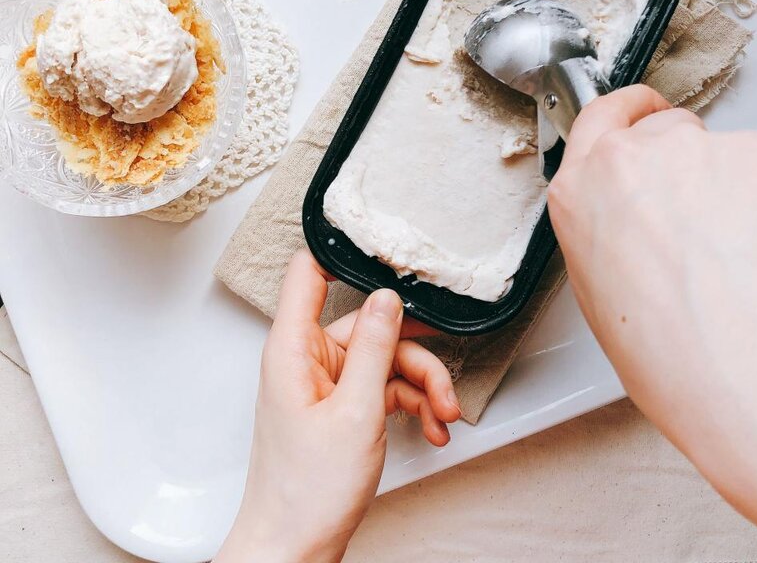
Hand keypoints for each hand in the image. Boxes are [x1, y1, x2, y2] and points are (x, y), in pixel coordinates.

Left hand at [215, 250, 460, 562]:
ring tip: (442, 419)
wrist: (294, 548)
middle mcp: (308, 359)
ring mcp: (325, 384)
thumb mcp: (355, 412)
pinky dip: (410, 406)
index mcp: (294, 348)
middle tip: (442, 389)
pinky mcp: (340, 406)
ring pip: (384, 362)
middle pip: (371, 328)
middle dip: (414, 359)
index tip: (384, 244)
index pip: (308, 274)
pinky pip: (382, 389)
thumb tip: (387, 299)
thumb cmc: (306, 492)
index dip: (341, 252)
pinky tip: (430, 429)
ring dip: (420, 388)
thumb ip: (374, 349)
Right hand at [548, 85, 756, 551]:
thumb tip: (631, 216)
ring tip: (733, 245)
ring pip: (712, 146)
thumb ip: (603, 227)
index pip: (600, 117)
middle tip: (700, 210)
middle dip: (680, 159)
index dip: (627, 112)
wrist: (743, 374)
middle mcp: (627, 160)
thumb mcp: (598, 290)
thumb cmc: (671, 356)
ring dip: (723, 181)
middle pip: (660, 129)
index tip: (643, 111)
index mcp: (578, 192)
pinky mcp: (754, 154)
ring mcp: (691, 151)